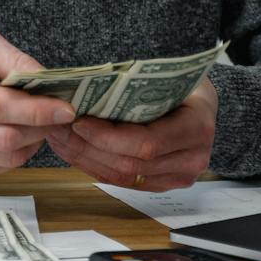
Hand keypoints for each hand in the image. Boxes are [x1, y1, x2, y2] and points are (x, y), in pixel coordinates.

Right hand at [0, 27, 76, 178]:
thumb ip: (15, 60)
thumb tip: (49, 83)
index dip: (36, 111)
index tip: (65, 108)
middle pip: (6, 138)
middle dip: (41, 128)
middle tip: (57, 113)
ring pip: (6, 158)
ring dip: (32, 141)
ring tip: (33, 120)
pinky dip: (15, 152)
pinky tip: (12, 131)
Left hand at [45, 76, 216, 191]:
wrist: (201, 105)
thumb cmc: (183, 85)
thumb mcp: (169, 76)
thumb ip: (137, 86)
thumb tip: (90, 88)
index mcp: (197, 127)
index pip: (147, 143)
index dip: (108, 137)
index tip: (79, 122)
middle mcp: (192, 158)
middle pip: (131, 164)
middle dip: (89, 148)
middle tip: (59, 129)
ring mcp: (179, 176)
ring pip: (123, 177)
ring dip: (86, 159)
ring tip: (60, 138)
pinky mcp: (163, 184)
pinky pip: (123, 182)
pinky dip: (95, 166)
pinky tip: (74, 151)